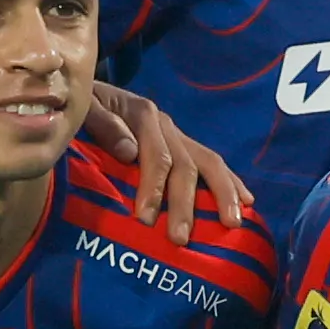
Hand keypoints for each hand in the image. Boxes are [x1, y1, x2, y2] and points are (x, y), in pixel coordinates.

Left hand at [83, 81, 248, 236]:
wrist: (87, 90)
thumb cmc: (82, 106)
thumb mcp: (85, 107)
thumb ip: (103, 125)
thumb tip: (130, 152)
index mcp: (143, 114)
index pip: (156, 156)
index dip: (153, 188)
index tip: (145, 219)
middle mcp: (166, 125)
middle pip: (186, 165)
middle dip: (185, 203)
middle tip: (180, 237)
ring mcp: (178, 135)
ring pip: (209, 162)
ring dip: (223, 193)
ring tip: (232, 222)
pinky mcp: (182, 144)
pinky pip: (211, 163)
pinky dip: (231, 182)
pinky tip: (247, 201)